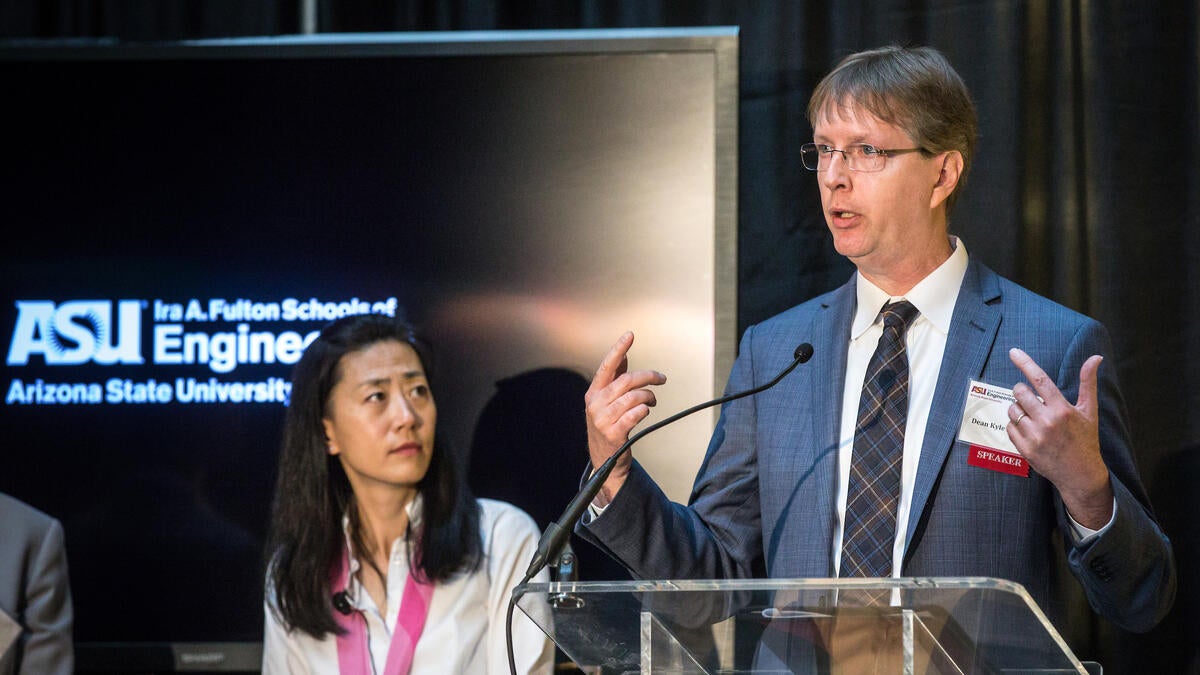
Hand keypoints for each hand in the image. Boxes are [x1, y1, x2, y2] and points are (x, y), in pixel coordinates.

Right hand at [584, 331, 666, 504]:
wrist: (605, 461)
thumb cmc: (609, 426)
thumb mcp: (607, 402)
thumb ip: (615, 379)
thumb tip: (624, 353)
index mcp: (593, 392)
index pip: (607, 366)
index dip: (618, 349)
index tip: (630, 335)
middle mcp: (595, 404)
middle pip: (626, 381)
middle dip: (648, 377)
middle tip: (661, 379)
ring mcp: (602, 419)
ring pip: (633, 397)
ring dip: (648, 397)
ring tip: (652, 402)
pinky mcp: (613, 434)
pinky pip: (635, 414)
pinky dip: (644, 410)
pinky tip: (645, 412)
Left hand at [1007, 347, 1112, 528]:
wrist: (1081, 474)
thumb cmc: (1085, 439)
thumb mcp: (1089, 411)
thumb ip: (1088, 383)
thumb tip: (1095, 358)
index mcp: (1063, 409)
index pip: (1040, 380)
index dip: (1026, 363)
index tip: (1013, 352)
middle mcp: (1047, 421)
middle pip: (1020, 392)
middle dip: (1023, 392)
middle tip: (1033, 400)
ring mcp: (1034, 436)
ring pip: (1012, 410)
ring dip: (1018, 409)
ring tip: (1033, 418)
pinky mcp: (1024, 449)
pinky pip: (1009, 427)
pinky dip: (1015, 426)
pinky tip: (1029, 431)